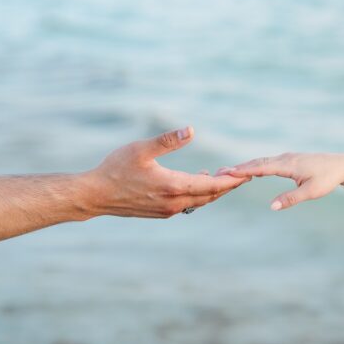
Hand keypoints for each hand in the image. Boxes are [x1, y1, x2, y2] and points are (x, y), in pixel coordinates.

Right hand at [83, 126, 249, 217]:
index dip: (231, 180)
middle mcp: (174, 203)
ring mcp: (167, 210)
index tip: (247, 173)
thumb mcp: (140, 149)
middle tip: (240, 173)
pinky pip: (187, 205)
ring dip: (212, 190)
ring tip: (221, 176)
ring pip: (199, 202)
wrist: (96, 195)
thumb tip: (191, 130)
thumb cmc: (115, 169)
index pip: (212, 185)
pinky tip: (196, 183)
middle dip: (226, 185)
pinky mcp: (160, 213)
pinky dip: (198, 195)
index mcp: (173, 186)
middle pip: (210, 196)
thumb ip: (167, 140)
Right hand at [216, 152, 343, 209]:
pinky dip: (256, 164)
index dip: (243, 170)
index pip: (260, 167)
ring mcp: (286, 158)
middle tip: (221, 172)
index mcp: (287, 165)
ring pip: (262, 160)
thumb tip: (271, 207)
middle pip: (257, 162)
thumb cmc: (328, 179)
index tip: (227, 172)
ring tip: (230, 171)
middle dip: (239, 167)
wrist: (342, 165)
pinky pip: (268, 161)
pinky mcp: (289, 160)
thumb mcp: (311, 192)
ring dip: (246, 166)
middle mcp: (284, 159)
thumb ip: (290, 199)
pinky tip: (251, 170)